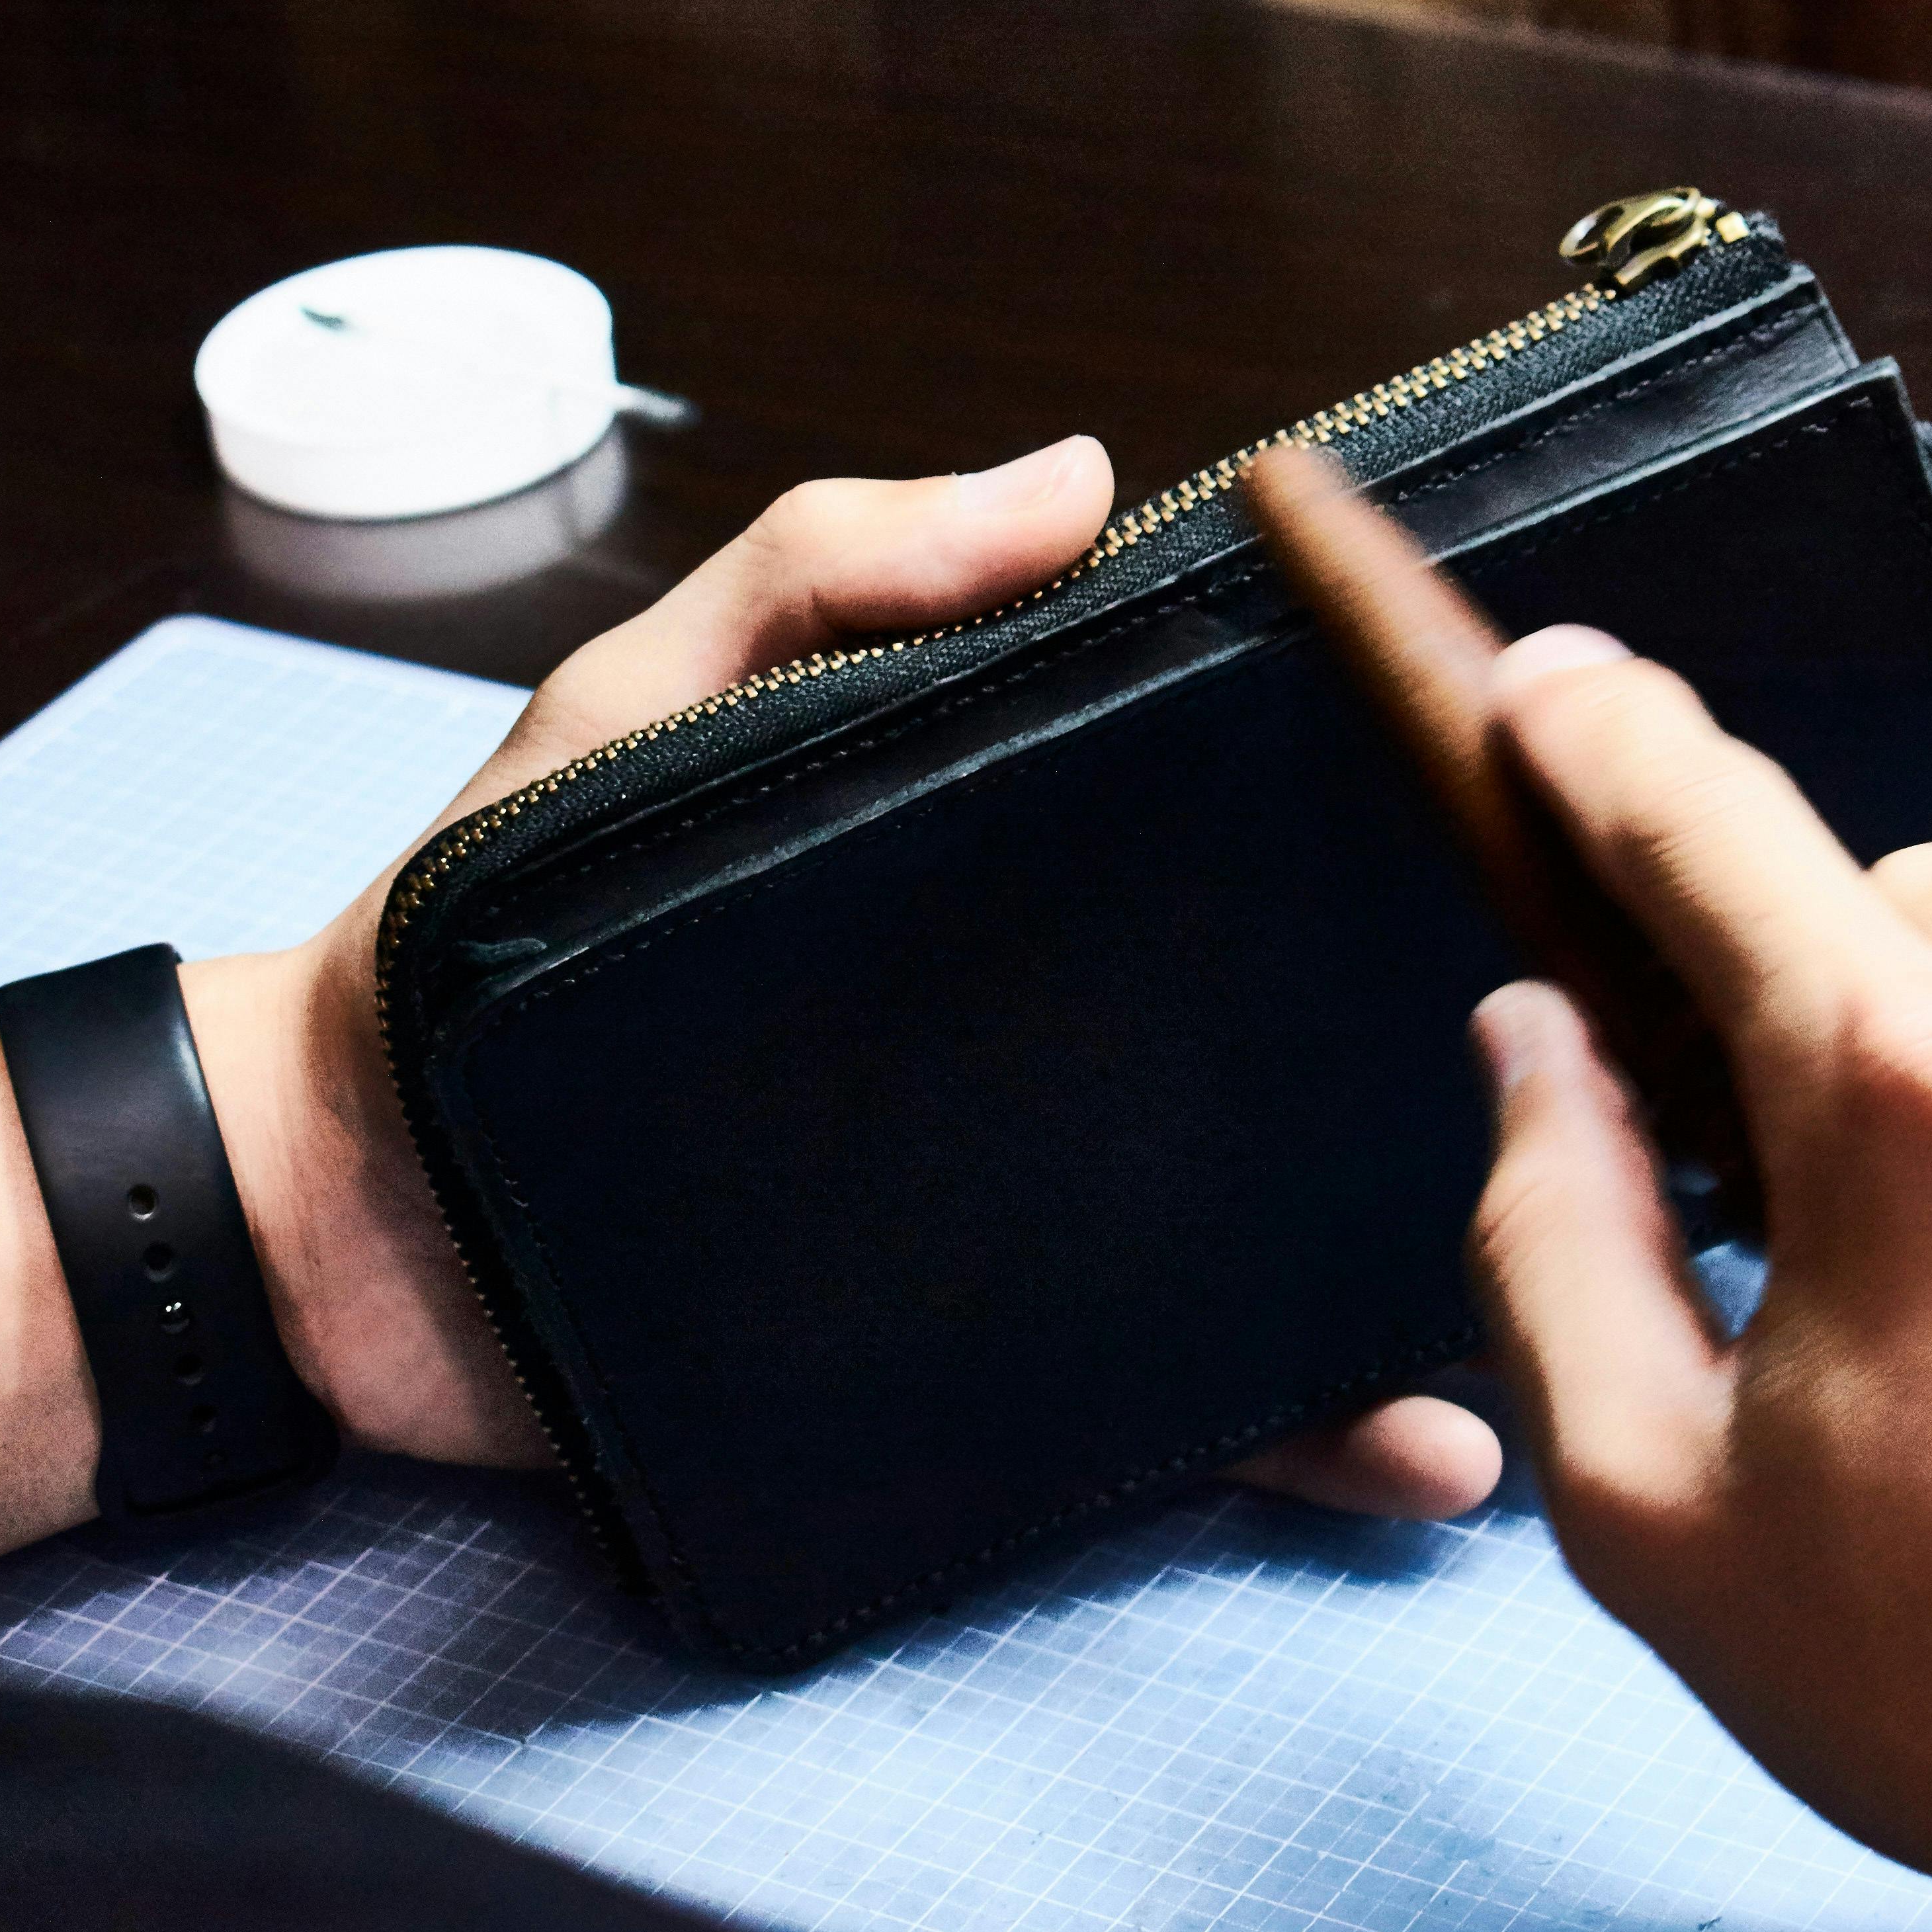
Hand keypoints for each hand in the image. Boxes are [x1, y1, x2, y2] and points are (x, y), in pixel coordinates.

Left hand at [202, 438, 1501, 1519]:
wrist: (333, 1206)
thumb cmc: (481, 920)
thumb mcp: (645, 699)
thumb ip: (827, 571)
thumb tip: (1087, 475)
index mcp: (990, 880)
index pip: (1205, 839)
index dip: (1347, 824)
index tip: (1509, 801)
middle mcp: (1041, 1044)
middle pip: (1264, 1042)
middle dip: (1430, 1049)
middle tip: (1599, 1041)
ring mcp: (1022, 1213)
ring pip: (1259, 1239)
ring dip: (1415, 1256)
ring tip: (1563, 1257)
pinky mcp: (980, 1376)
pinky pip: (1165, 1424)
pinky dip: (1298, 1444)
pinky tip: (1431, 1456)